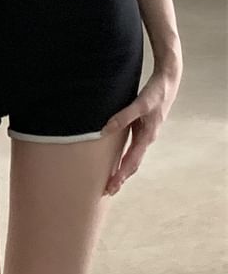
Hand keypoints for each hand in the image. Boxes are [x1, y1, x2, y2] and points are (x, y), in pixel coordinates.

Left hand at [100, 65, 181, 195]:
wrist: (168, 82)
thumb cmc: (155, 93)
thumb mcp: (140, 104)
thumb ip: (123, 117)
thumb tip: (106, 130)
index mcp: (147, 136)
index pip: (131, 161)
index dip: (120, 175)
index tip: (111, 186)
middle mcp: (146, 139)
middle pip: (132, 164)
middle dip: (121, 178)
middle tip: (107, 191)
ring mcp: (144, 135)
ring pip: (132, 158)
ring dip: (122, 170)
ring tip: (111, 181)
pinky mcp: (141, 129)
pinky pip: (131, 148)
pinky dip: (123, 158)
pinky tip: (115, 161)